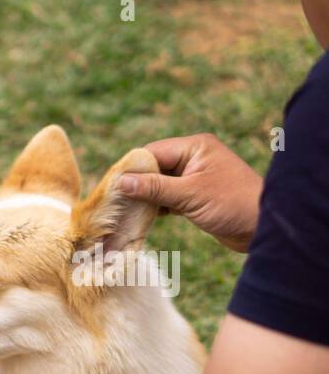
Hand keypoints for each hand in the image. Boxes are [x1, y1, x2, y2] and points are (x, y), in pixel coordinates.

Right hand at [118, 133, 262, 252]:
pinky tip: (142, 217)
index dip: (130, 168)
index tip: (109, 186)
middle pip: (153, 166)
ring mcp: (194, 176)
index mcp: (195, 147)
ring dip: (144, 196)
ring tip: (124, 211)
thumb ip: (154, 187)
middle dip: (135, 183)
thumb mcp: (189, 195)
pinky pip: (167, 195)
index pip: (152, 152)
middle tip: (113, 201)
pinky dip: (155, 205)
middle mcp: (194, 157)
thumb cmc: (232, 205)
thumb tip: (121, 182)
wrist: (263, 227)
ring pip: (158, 182)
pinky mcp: (195, 194)